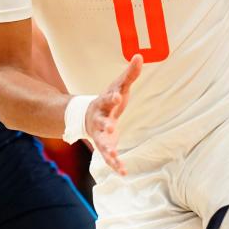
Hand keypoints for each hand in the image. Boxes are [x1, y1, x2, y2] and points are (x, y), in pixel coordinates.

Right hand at [85, 54, 142, 175]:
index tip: (117, 96)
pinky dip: (115, 165)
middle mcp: (100, 120)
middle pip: (102, 122)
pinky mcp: (104, 146)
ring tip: (114, 157)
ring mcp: (100, 134)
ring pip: (102, 143)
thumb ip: (130, 74)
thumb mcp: (118, 87)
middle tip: (110, 127)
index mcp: (104, 104)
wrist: (88, 117)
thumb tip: (140, 56)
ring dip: (107, 149)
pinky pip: (109, 157)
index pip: (108, 99)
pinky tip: (123, 172)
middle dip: (105, 125)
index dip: (112, 98)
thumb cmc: (109, 100)